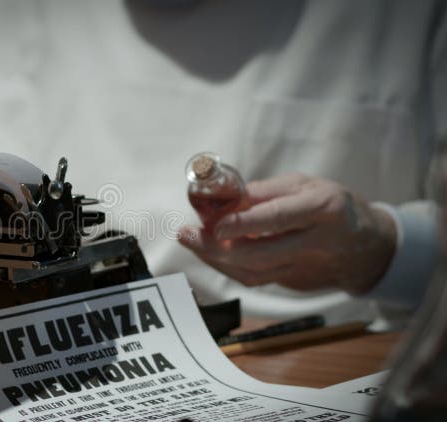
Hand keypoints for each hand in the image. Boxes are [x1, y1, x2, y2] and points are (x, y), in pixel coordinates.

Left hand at [178, 173, 396, 293]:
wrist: (369, 247)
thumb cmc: (333, 206)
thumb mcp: (307, 185)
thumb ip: (266, 192)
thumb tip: (225, 196)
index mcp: (323, 207)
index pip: (279, 217)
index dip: (244, 224)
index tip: (215, 225)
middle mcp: (316, 241)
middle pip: (261, 253)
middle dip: (218, 248)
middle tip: (188, 235)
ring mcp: (306, 267)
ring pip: (255, 272)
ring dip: (216, 260)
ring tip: (191, 241)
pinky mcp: (295, 283)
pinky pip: (256, 279)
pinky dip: (228, 267)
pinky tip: (210, 253)